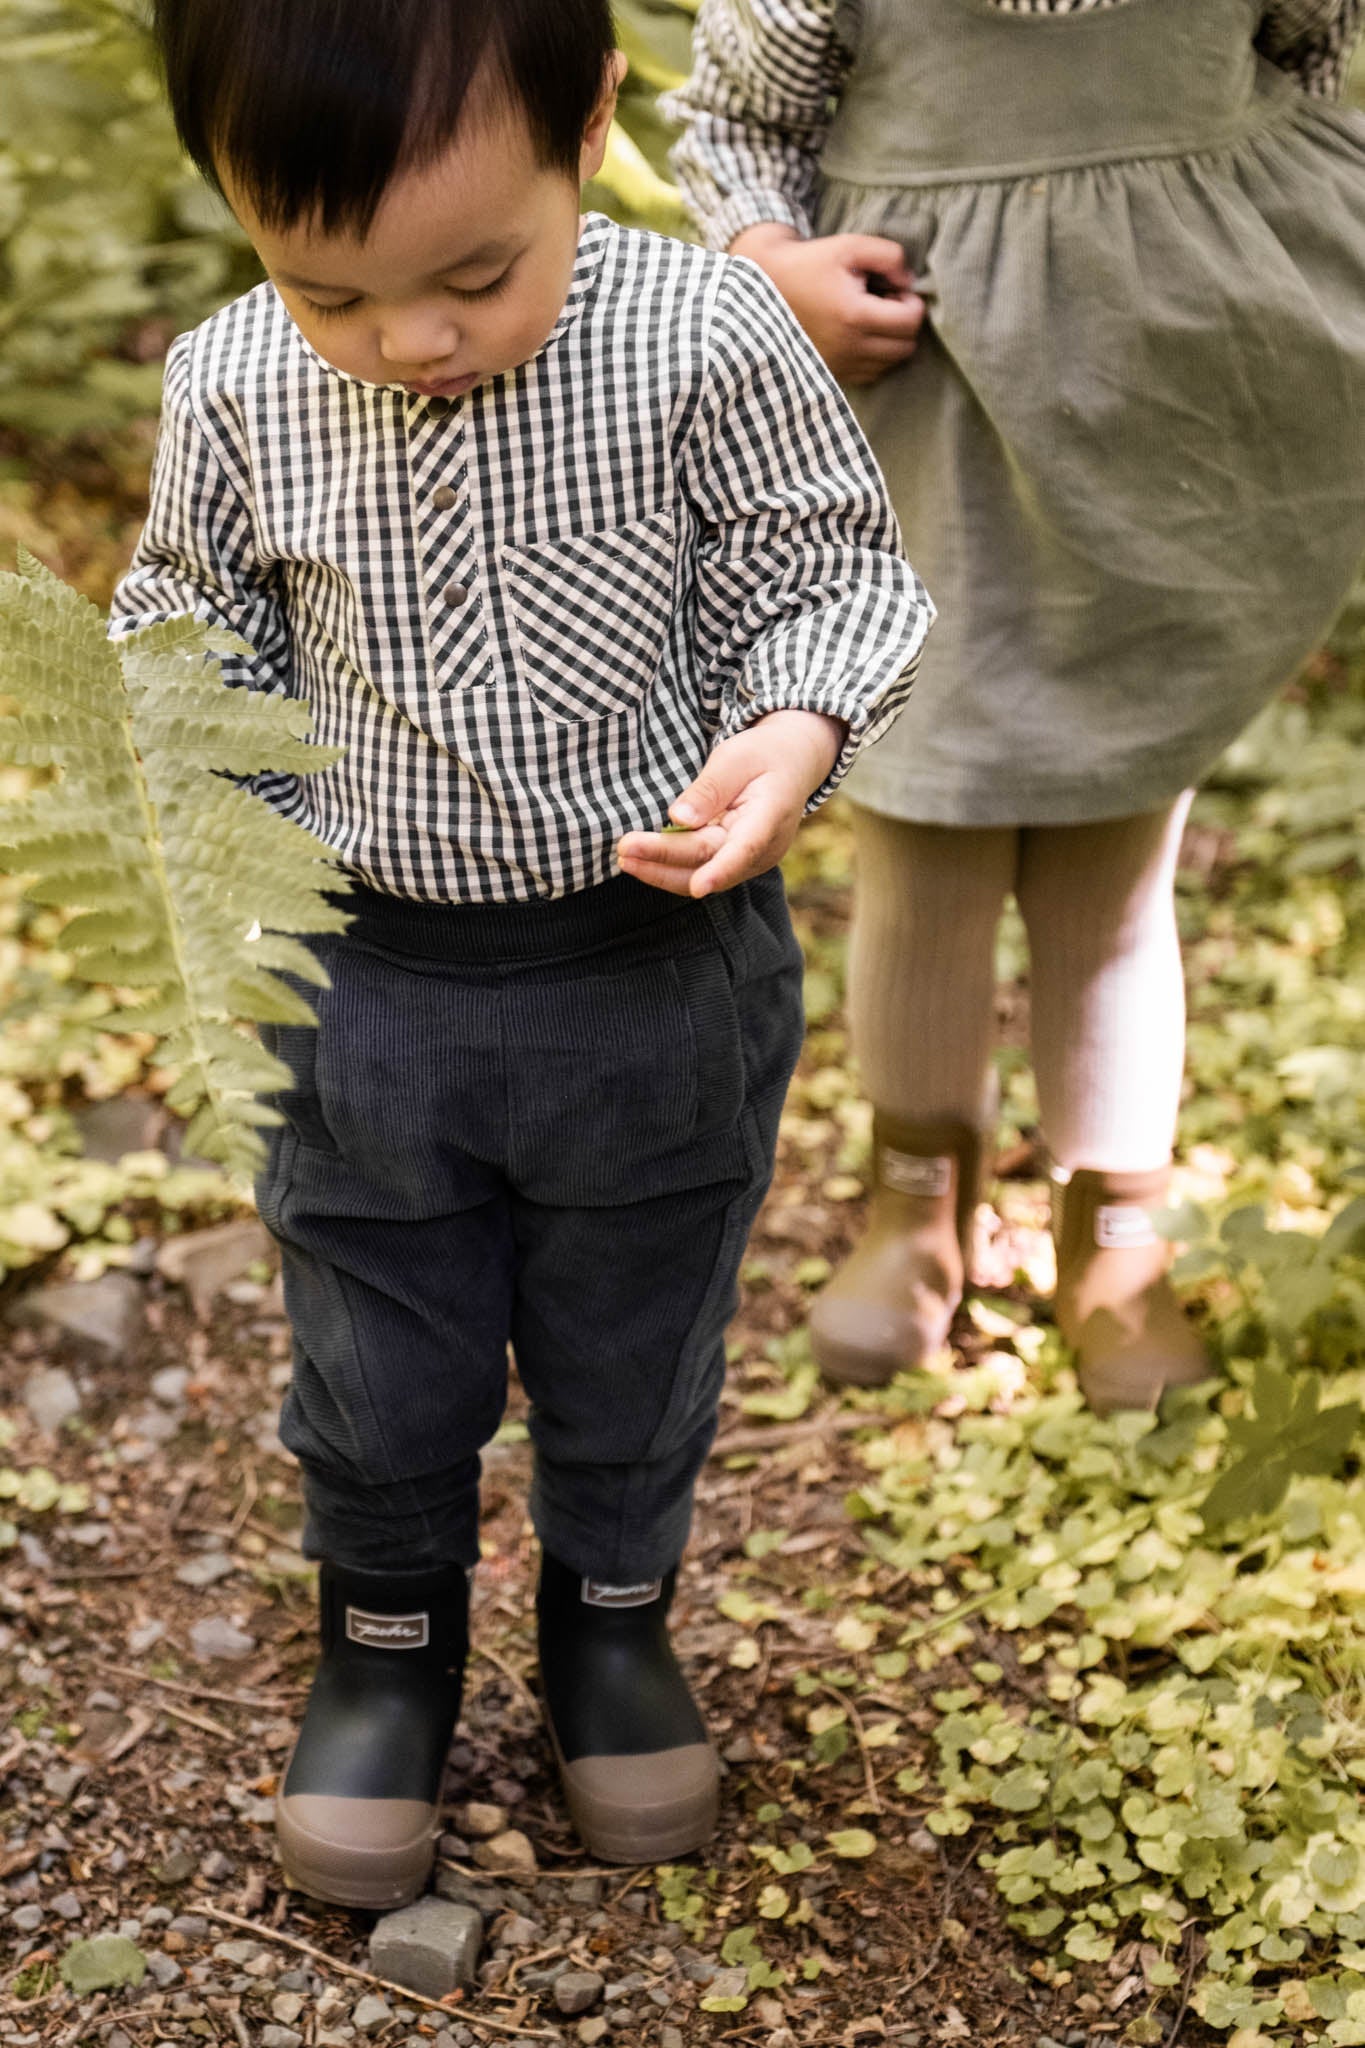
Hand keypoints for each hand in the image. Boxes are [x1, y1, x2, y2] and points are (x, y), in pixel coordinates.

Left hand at [617, 709, 844, 898]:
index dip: (721, 870)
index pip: (745, 849)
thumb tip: (678, 819)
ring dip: (661, 870)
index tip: (698, 887)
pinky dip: (670, 867)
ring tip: (625, 858)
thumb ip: (709, 789)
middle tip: (624, 848)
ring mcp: (749, 859)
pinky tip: (641, 860)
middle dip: (665, 858)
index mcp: (771, 817)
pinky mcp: (734, 861)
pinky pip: (700, 870)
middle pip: (709, 860)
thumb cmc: (763, 755)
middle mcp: (763, 848)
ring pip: (701, 874)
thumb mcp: (736, 758)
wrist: (790, 764)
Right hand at [730, 224, 924, 386]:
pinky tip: (860, 335)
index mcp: (855, 315)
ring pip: (890, 364)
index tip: (896, 289)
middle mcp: (849, 347)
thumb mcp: (850, 246)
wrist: (766, 289)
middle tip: (887, 303)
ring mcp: (840, 365)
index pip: (910, 322)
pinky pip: (871, 374)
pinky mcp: (832, 374)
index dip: (913, 302)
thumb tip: (908, 282)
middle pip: (905, 347)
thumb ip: (890, 257)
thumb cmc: (810, 264)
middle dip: (905, 323)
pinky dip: (875, 357)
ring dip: (891, 341)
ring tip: (872, 318)